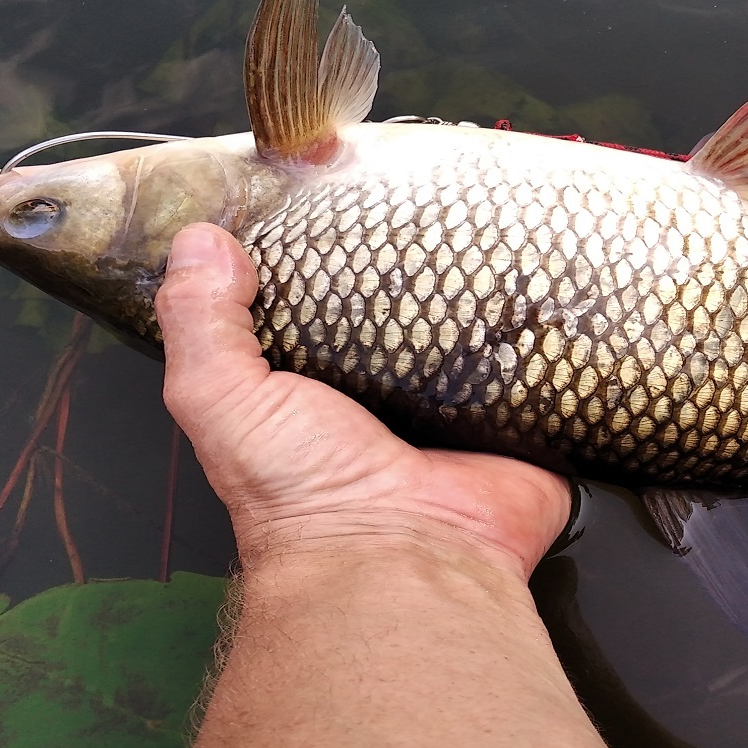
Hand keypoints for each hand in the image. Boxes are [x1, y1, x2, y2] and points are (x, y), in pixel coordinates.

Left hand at [155, 222, 571, 580]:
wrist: (402, 562)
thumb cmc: (303, 496)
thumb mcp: (222, 400)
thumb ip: (200, 323)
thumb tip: (200, 242)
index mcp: (316, 382)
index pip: (320, 297)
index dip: (321, 250)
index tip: (330, 185)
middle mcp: (387, 390)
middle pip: (403, 300)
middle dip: (409, 255)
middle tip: (417, 191)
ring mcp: (458, 400)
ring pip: (475, 318)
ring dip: (482, 281)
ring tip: (488, 216)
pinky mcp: (520, 412)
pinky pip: (540, 354)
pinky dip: (542, 323)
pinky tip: (547, 271)